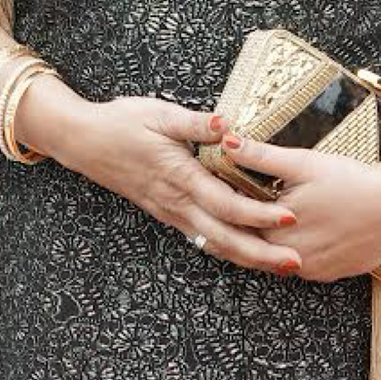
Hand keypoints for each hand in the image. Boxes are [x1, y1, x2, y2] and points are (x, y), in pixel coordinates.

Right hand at [61, 95, 305, 277]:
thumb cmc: (122, 122)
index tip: (289, 217)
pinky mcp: (166, 213)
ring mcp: (170, 211)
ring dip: (247, 258)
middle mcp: (176, 202)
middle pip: (224, 237)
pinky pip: (200, 238)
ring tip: (279, 266)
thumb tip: (227, 123)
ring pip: (213, 244)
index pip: (226, 203)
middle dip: (261, 254)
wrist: (84, 140)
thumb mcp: (158, 113)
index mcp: (180, 176)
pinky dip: (226, 249)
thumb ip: (194, 123)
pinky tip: (244, 254)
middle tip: (296, 263)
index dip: (258, 213)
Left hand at [219, 133, 380, 282]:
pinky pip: (305, 265)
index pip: (239, 226)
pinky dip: (299, 250)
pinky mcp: (331, 275)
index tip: (231, 191)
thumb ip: (261, 156)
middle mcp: (290, 260)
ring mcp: (312, 271)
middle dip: (252, 225)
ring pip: (280, 258)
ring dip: (275, 241)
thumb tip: (226, 142)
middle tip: (256, 201)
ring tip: (282, 214)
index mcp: (276, 232)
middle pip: (258, 244)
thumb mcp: (303, 163)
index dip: (234, 208)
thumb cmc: (349, 180)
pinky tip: (305, 229)